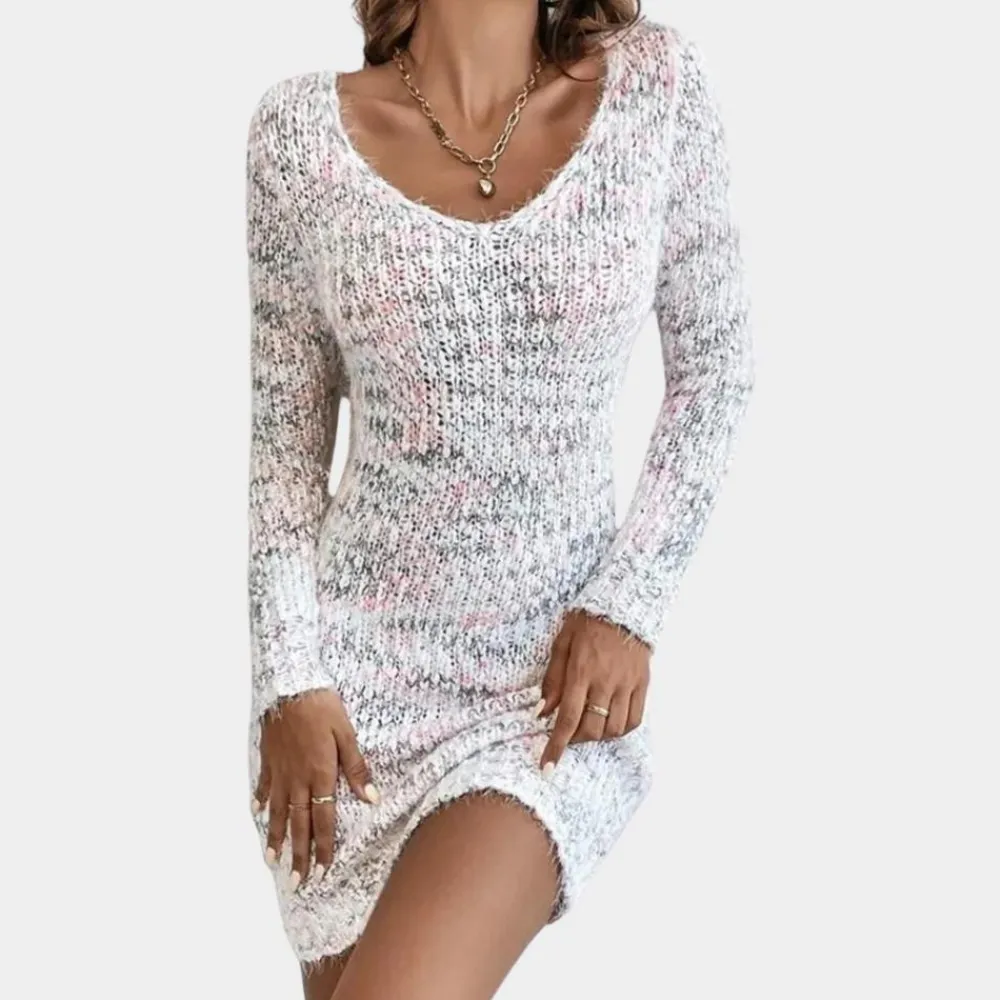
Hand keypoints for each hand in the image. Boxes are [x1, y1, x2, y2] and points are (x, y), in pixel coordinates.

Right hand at [252, 688, 378, 889]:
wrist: (291, 685)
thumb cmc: (324, 707)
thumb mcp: (347, 734)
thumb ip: (357, 768)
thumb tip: (371, 798)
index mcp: (320, 775)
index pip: (323, 821)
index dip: (322, 847)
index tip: (321, 871)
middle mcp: (297, 779)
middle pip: (298, 823)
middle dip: (298, 855)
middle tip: (296, 882)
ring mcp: (280, 770)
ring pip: (276, 811)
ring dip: (275, 837)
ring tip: (272, 860)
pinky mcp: (268, 757)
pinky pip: (263, 785)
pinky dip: (260, 802)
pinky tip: (257, 815)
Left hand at [537, 610, 650, 773]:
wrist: (624, 606)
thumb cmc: (587, 623)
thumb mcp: (561, 644)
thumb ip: (552, 679)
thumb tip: (542, 711)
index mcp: (582, 672)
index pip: (567, 718)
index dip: (557, 747)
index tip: (548, 768)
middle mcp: (606, 682)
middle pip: (591, 728)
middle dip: (576, 740)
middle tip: (567, 734)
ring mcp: (627, 684)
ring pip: (614, 728)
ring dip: (597, 736)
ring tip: (588, 726)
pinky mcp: (642, 684)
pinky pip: (634, 719)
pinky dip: (620, 729)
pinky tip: (609, 724)